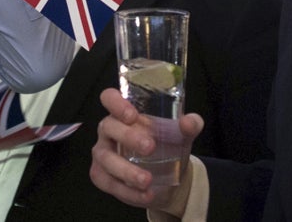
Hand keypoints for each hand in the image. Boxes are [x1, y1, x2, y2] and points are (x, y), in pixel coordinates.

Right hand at [89, 88, 201, 215]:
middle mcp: (109, 130)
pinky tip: (146, 194)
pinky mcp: (102, 176)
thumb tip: (188, 122)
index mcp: (124, 113)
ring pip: (106, 159)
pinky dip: (128, 191)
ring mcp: (103, 153)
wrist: (168, 178)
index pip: (109, 98)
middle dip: (127, 136)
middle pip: (108, 127)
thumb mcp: (182, 135)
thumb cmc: (168, 146)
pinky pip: (109, 183)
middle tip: (150, 147)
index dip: (115, 103)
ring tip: (148, 180)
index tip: (132, 115)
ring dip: (126, 170)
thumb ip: (189, 125)